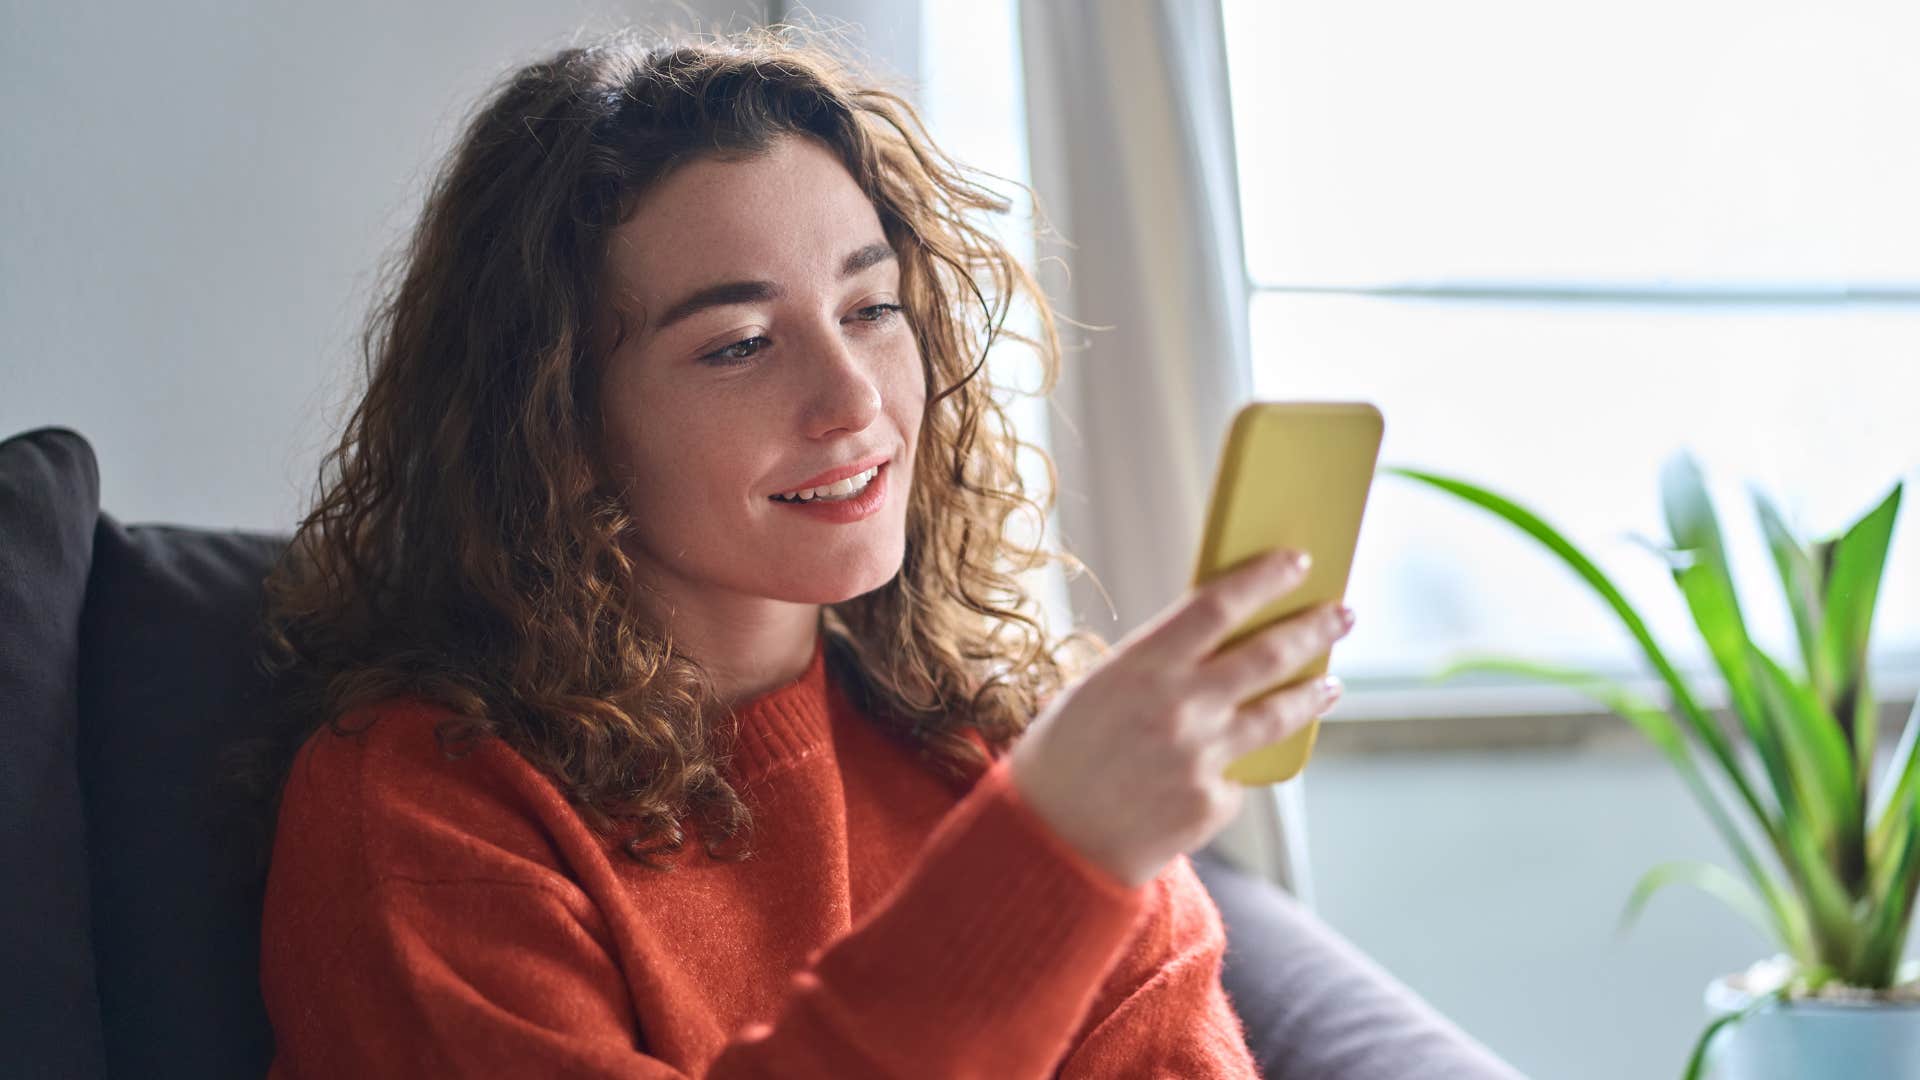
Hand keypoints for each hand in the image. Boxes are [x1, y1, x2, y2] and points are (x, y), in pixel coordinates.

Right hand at [1007, 549, 1352, 887]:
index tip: (1298, 562)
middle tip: (1341, 614)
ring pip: (1279, 713)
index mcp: (1141, 666)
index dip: (1265, 578)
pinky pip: (1242, 772)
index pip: (1218, 604)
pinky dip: (1239, 764)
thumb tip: (1223, 640)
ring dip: (1312, 691)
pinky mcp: (1213, 803)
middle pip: (1268, 654)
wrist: (1048, 842)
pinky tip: (1224, 766)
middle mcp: (1178, 707)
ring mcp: (1200, 757)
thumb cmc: (1066, 755)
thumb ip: (1158, 664)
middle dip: (1313, 628)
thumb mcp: (1100, 688)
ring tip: (1329, 682)